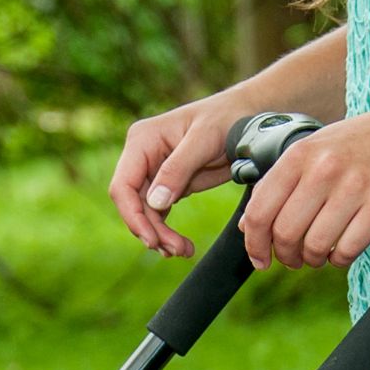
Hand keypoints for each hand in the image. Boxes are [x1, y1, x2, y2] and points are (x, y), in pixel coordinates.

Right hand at [108, 88, 258, 256]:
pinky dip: (167, 232)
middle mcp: (141, 157)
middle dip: (151, 230)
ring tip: (183, 251)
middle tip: (174, 250)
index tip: (152, 238)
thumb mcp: (204, 140)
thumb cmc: (226, 119)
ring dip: (160, 237)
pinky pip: (158, 215)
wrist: (246, 119)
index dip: (133, 216)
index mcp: (142, 140)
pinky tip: (181, 246)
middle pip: (133, 204)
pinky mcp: (166, 186)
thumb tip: (155, 202)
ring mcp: (152, 173)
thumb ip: (178, 169)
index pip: (123, 185)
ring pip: (145, 214)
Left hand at [238, 103, 369, 270]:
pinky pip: (346, 250)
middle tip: (296, 258)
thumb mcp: (315, 151)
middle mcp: (325, 167)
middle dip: (287, 256)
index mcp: (301, 154)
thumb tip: (247, 226)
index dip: (253, 245)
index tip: (261, 260)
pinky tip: (344, 249)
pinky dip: (340, 259)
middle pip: (285, 235)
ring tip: (321, 252)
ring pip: (315, 247)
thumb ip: (280, 184)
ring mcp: (355, 185)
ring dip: (314, 259)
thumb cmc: (363, 144)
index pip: (260, 212)